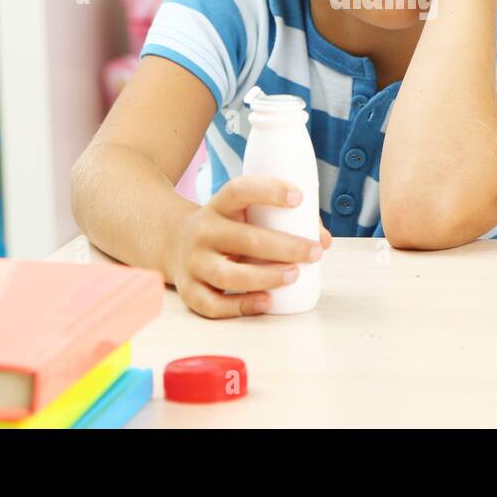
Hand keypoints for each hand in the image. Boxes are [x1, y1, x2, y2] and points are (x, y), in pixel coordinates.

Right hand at [169, 175, 330, 318]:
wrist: (173, 243)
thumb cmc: (226, 227)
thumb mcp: (243, 214)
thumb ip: (282, 221)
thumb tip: (323, 240)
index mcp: (218, 206)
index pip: (239, 190)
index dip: (269, 191)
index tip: (298, 197)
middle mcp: (203, 232)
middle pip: (244, 238)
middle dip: (284, 246)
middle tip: (314, 252)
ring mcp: (194, 263)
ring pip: (228, 275)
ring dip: (265, 277)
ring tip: (294, 275)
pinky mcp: (190, 291)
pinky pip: (213, 305)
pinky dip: (241, 306)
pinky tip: (266, 302)